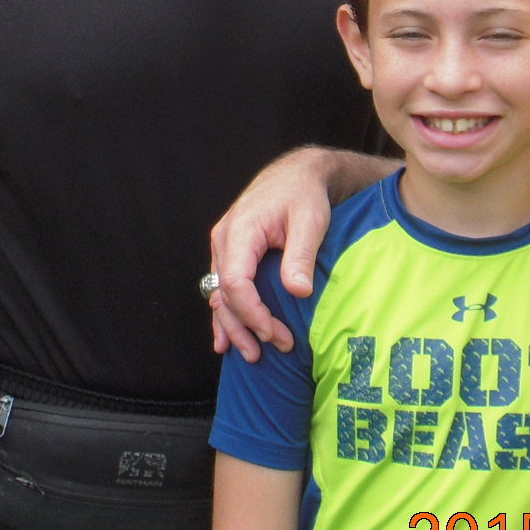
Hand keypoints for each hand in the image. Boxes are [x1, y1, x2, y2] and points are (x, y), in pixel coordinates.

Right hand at [208, 148, 340, 360]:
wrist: (297, 175)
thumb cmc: (304, 195)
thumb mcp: (310, 221)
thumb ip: (301, 256)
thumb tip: (297, 292)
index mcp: (240, 231)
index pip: (237, 282)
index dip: (253, 314)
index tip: (276, 334)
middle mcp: (224, 240)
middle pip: (224, 294)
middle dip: (245, 327)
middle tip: (273, 350)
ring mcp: (223, 246)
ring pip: (220, 295)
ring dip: (234, 327)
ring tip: (252, 355)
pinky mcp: (231, 253)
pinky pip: (222, 288)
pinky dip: (226, 314)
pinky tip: (224, 340)